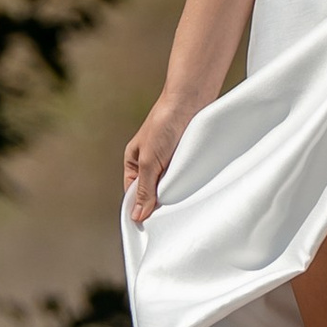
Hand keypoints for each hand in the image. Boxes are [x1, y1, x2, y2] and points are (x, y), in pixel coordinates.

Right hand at [123, 90, 199, 223]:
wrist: (190, 100)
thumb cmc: (164, 124)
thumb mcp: (150, 161)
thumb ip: (144, 189)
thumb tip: (137, 216)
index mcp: (134, 162)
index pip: (133, 194)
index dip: (141, 208)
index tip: (150, 225)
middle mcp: (150, 163)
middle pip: (152, 192)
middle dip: (159, 202)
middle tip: (168, 216)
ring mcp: (169, 161)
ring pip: (170, 187)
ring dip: (175, 194)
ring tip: (181, 203)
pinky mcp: (185, 159)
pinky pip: (184, 179)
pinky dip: (187, 185)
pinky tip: (192, 191)